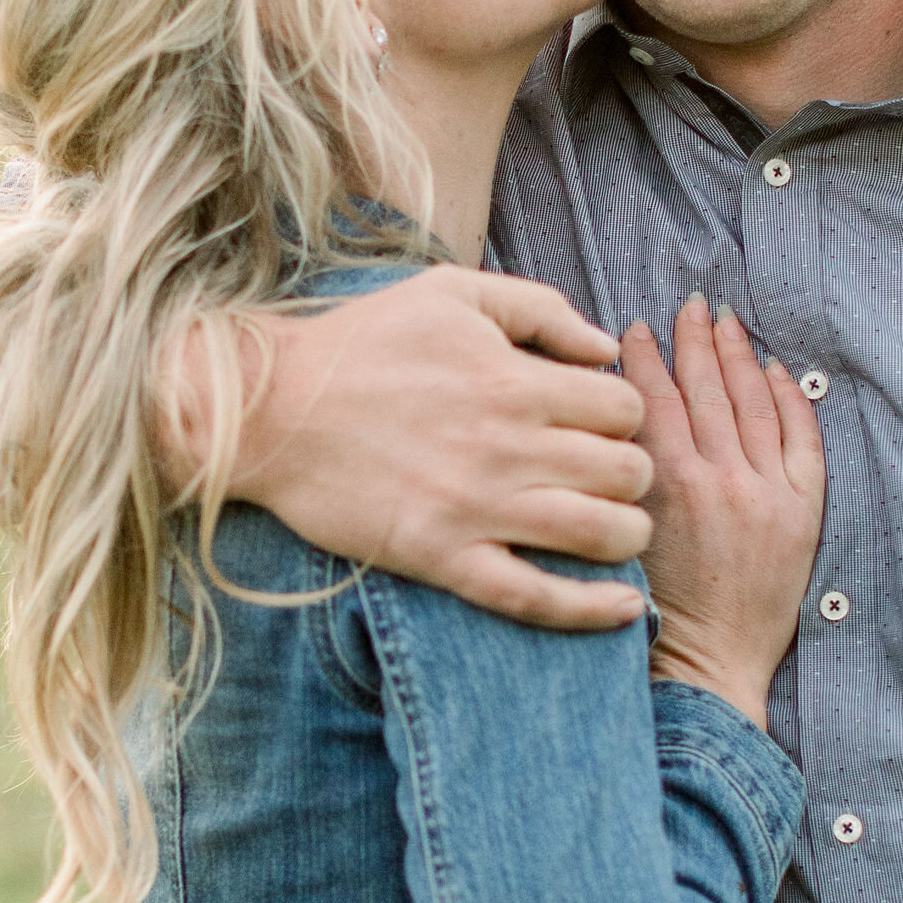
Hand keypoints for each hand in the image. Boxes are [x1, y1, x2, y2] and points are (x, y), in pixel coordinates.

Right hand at [234, 265, 654, 630]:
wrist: (268, 409)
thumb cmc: (359, 344)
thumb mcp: (450, 292)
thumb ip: (538, 308)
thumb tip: (606, 344)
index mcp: (514, 380)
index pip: (624, 408)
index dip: (625, 417)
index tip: (598, 426)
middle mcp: (508, 446)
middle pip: (628, 472)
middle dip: (633, 476)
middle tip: (608, 479)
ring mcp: (478, 509)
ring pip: (602, 534)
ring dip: (627, 535)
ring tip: (614, 531)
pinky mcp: (443, 558)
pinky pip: (537, 598)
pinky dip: (591, 610)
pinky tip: (621, 609)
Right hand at [622, 298, 826, 726]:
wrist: (706, 665)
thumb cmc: (651, 613)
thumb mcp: (619, 537)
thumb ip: (622, 479)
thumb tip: (615, 425)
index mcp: (666, 485)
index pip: (654, 400)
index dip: (645, 359)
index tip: (637, 329)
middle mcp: (719, 479)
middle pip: (706, 391)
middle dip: (695, 342)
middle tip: (690, 306)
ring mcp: (765, 493)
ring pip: (753, 405)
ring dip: (739, 358)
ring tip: (728, 323)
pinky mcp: (801, 512)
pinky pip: (800, 440)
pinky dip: (790, 400)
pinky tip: (778, 372)